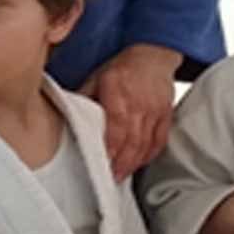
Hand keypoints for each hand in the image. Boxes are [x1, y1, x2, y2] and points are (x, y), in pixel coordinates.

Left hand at [87, 43, 179, 180]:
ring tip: (121, 175)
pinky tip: (139, 162)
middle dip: (120, 163)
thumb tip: (67, 117)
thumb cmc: (124, 67)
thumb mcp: (97, 77)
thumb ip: (84, 98)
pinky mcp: (165, 115)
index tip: (103, 164)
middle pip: (131, 141)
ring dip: (132, 163)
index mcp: (118, 94)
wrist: (154, 54)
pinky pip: (159, 140)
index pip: (116, 127)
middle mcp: (138, 104)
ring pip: (145, 144)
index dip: (111, 149)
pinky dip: (149, 155)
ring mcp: (154, 111)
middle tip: (110, 178)